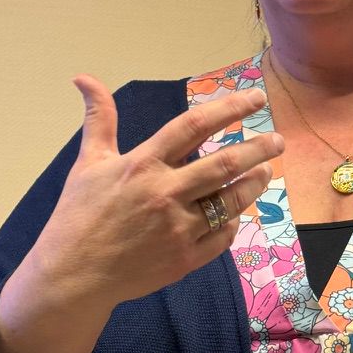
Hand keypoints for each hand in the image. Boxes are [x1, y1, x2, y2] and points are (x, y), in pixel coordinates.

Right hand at [29, 75, 282, 309]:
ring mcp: (178, 228)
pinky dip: (233, 220)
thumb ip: (100, 119)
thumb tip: (85, 78)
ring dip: (254, 183)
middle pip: (225, 164)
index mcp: (143, 164)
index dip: (229, 108)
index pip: (194, 126)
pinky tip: (237, 210)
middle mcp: (165, 193)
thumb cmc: (79, 214)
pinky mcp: (185, 258)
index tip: (256, 99)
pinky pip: (223, 235)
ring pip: (231, 200)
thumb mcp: (88, 162)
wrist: (73, 275)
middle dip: (258, 149)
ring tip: (266, 170)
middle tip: (278, 140)